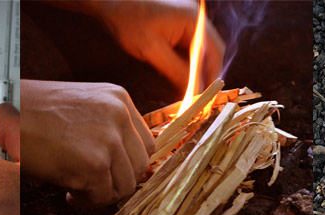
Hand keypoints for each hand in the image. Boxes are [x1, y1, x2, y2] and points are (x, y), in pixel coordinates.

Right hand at [22, 80, 153, 206]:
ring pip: (125, 186)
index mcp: (119, 99)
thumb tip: (122, 168)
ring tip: (76, 189)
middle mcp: (119, 116)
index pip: (144, 144)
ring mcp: (109, 140)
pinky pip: (102, 197)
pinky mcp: (95, 164)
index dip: (127, 164)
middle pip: (139, 166)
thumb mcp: (80, 108)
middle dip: (117, 182)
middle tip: (92, 187)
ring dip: (102, 194)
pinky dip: (86, 202)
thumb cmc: (31, 113)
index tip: (108, 174)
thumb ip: (106, 129)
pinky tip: (67, 193)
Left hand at [90, 0, 224, 89]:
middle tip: (195, 95)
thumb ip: (176, 71)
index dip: (212, 76)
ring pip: (198, 51)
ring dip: (193, 70)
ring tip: (184, 88)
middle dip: (203, 74)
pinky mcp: (177, 24)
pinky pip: (187, 46)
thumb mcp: (153, 51)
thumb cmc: (129, 20)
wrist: (110, 2)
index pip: (215, 52)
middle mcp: (195, 18)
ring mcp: (187, 19)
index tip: (206, 96)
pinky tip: (175, 74)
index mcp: (194, 20)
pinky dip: (184, 62)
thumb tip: (193, 92)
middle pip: (209, 52)